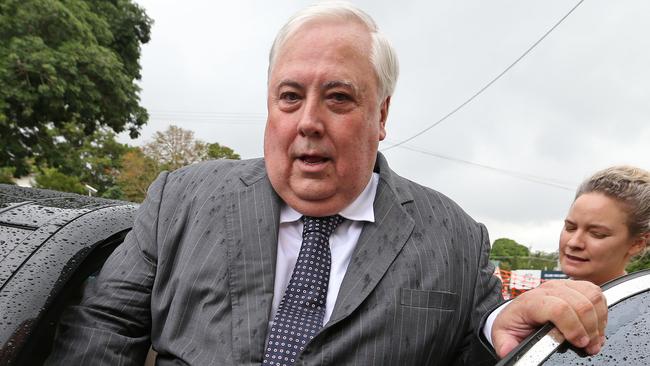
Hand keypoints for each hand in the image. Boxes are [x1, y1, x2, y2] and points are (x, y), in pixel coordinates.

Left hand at [491, 279, 606, 357]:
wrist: (517, 311)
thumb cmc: (514, 323)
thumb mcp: (504, 334)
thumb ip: (506, 343)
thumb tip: (508, 350)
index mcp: (531, 301)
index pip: (559, 308)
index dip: (574, 327)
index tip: (579, 344)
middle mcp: (548, 289)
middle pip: (581, 303)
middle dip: (590, 328)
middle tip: (590, 346)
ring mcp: (563, 285)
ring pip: (592, 295)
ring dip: (599, 320)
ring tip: (594, 338)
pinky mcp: (575, 286)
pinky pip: (597, 292)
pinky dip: (602, 311)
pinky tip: (595, 326)